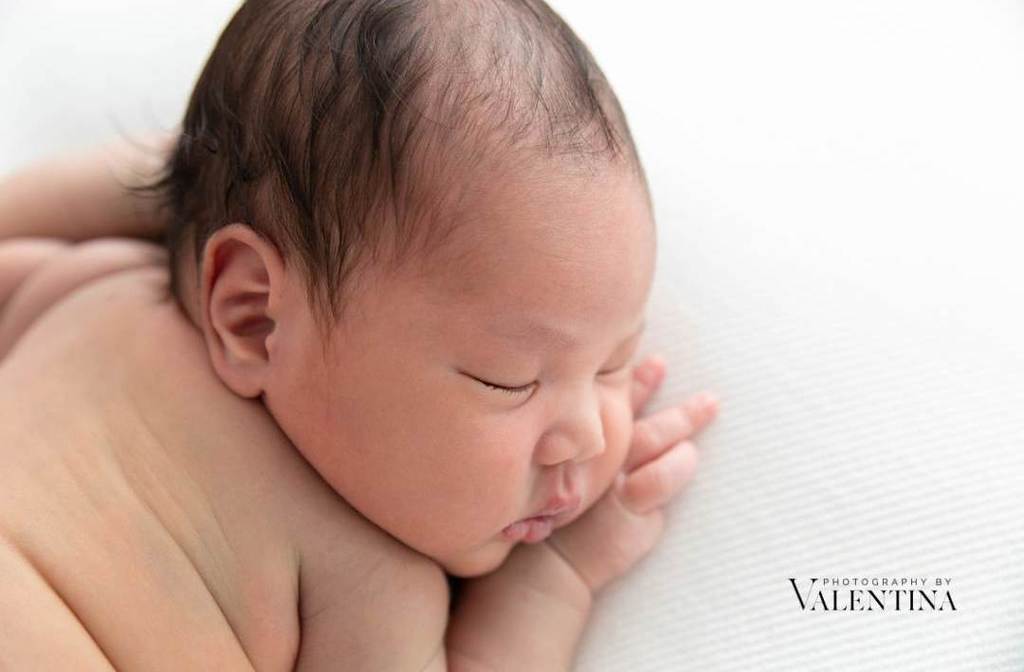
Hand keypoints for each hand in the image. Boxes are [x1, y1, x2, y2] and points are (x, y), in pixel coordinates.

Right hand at [545, 355, 717, 593]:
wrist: (548, 566)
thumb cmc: (552, 523)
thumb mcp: (551, 476)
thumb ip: (565, 446)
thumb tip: (577, 417)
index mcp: (576, 443)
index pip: (597, 399)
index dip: (618, 376)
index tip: (636, 354)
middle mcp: (593, 453)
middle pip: (622, 404)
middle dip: (644, 382)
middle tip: (661, 361)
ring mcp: (613, 476)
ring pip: (652, 436)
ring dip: (682, 418)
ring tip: (709, 404)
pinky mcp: (631, 506)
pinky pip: (660, 477)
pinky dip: (677, 465)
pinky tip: (689, 455)